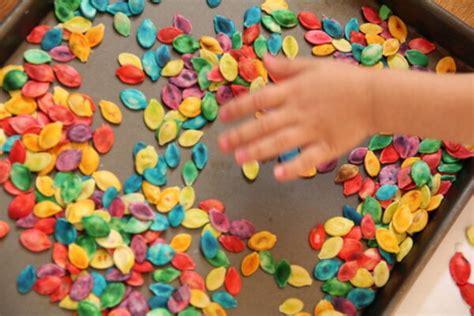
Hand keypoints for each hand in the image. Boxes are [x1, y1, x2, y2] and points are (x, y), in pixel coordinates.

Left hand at [218, 55, 375, 181]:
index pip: (260, 99)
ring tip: (240, 159)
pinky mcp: (327, 146)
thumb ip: (288, 68)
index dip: (239, 107)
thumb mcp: (314, 67)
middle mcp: (299, 112)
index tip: (222, 116)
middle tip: (222, 144)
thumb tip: (265, 61)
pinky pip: (308, 159)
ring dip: (259, 150)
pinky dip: (293, 167)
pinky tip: (278, 175)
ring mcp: (312, 130)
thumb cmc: (343, 80)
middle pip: (265, 123)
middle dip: (241, 134)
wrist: (376, 97)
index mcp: (294, 91)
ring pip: (281, 142)